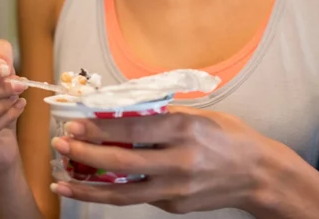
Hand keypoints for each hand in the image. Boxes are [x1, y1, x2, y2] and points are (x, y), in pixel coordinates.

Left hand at [50, 107, 285, 214]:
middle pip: (122, 162)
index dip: (100, 127)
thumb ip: (161, 116)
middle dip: (85, 154)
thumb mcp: (198, 116)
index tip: (74, 123)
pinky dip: (113, 192)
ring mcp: (176, 189)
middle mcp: (179, 162)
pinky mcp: (175, 206)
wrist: (258, 175)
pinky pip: (139, 197)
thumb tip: (118, 110)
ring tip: (61, 182)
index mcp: (184, 130)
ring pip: (123, 193)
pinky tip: (92, 186)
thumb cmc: (227, 137)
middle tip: (60, 145)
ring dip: (88, 188)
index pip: (132, 129)